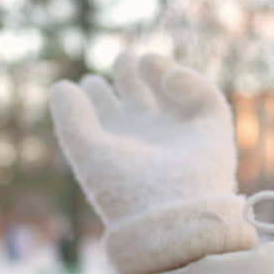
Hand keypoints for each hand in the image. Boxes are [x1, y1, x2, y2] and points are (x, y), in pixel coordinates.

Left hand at [50, 54, 255, 273]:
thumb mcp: (88, 152)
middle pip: (139, 96)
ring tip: (145, 60)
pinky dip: (189, 81)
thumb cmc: (124, 190)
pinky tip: (168, 80)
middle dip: (130, 73)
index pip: (107, 111)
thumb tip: (60, 85)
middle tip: (125, 57)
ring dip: (159, 69)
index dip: (96, 93)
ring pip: (172, 90)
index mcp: (120, 145)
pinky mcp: (213, 130)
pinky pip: (206, 96)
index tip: (87, 81)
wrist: (171, 216)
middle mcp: (150, 138)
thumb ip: (71, 118)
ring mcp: (182, 132)